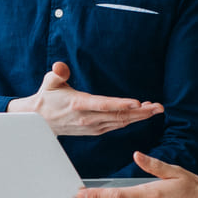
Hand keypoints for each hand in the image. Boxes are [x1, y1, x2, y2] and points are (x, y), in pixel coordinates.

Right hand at [8, 61, 162, 135]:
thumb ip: (57, 73)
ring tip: (156, 109)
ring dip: (139, 116)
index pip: (103, 105)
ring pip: (120, 121)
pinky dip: (131, 119)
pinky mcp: (95, 130)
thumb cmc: (47, 97)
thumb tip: (60, 67)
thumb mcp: (49, 82)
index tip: (138, 103)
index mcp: (78, 104)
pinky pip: (117, 125)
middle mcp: (88, 118)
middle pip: (118, 115)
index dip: (121, 104)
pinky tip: (142, 113)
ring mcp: (92, 126)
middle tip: (159, 107)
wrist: (39, 121)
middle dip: (141, 112)